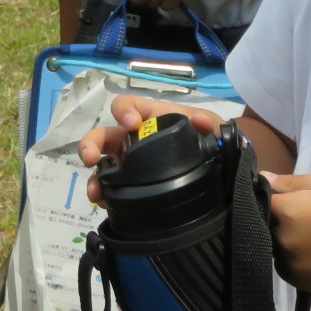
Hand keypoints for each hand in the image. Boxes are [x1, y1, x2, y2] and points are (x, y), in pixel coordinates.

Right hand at [77, 97, 222, 204]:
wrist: (219, 171)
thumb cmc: (210, 141)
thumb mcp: (214, 129)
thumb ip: (210, 123)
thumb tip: (200, 121)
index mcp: (151, 120)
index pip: (128, 106)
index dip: (124, 110)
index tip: (131, 123)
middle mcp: (134, 140)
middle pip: (105, 136)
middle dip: (92, 143)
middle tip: (90, 157)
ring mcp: (130, 165)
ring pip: (102, 165)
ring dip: (93, 176)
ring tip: (94, 191)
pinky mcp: (131, 188)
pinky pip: (111, 190)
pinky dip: (103, 196)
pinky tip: (103, 203)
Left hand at [266, 172, 310, 292]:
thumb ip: (291, 182)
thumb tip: (262, 179)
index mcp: (288, 212)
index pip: (260, 201)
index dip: (267, 197)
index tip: (280, 196)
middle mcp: (284, 241)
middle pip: (264, 226)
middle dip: (275, 219)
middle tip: (302, 215)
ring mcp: (291, 265)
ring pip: (273, 247)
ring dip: (282, 239)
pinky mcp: (301, 282)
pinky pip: (285, 266)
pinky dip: (291, 258)